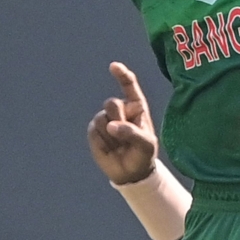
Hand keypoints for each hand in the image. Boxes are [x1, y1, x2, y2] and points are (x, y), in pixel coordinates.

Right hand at [87, 62, 157, 184]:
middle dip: (118, 119)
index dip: (122, 75)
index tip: (114, 66)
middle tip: (126, 136)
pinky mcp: (94, 130)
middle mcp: (120, 109)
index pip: (129, 86)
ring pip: (101, 117)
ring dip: (111, 134)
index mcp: (136, 107)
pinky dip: (102, 141)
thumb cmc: (143, 154)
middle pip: (112, 103)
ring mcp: (105, 119)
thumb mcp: (146, 144)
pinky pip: (94, 130)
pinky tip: (110, 148)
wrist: (130, 173)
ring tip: (120, 145)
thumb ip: (132, 132)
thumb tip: (110, 126)